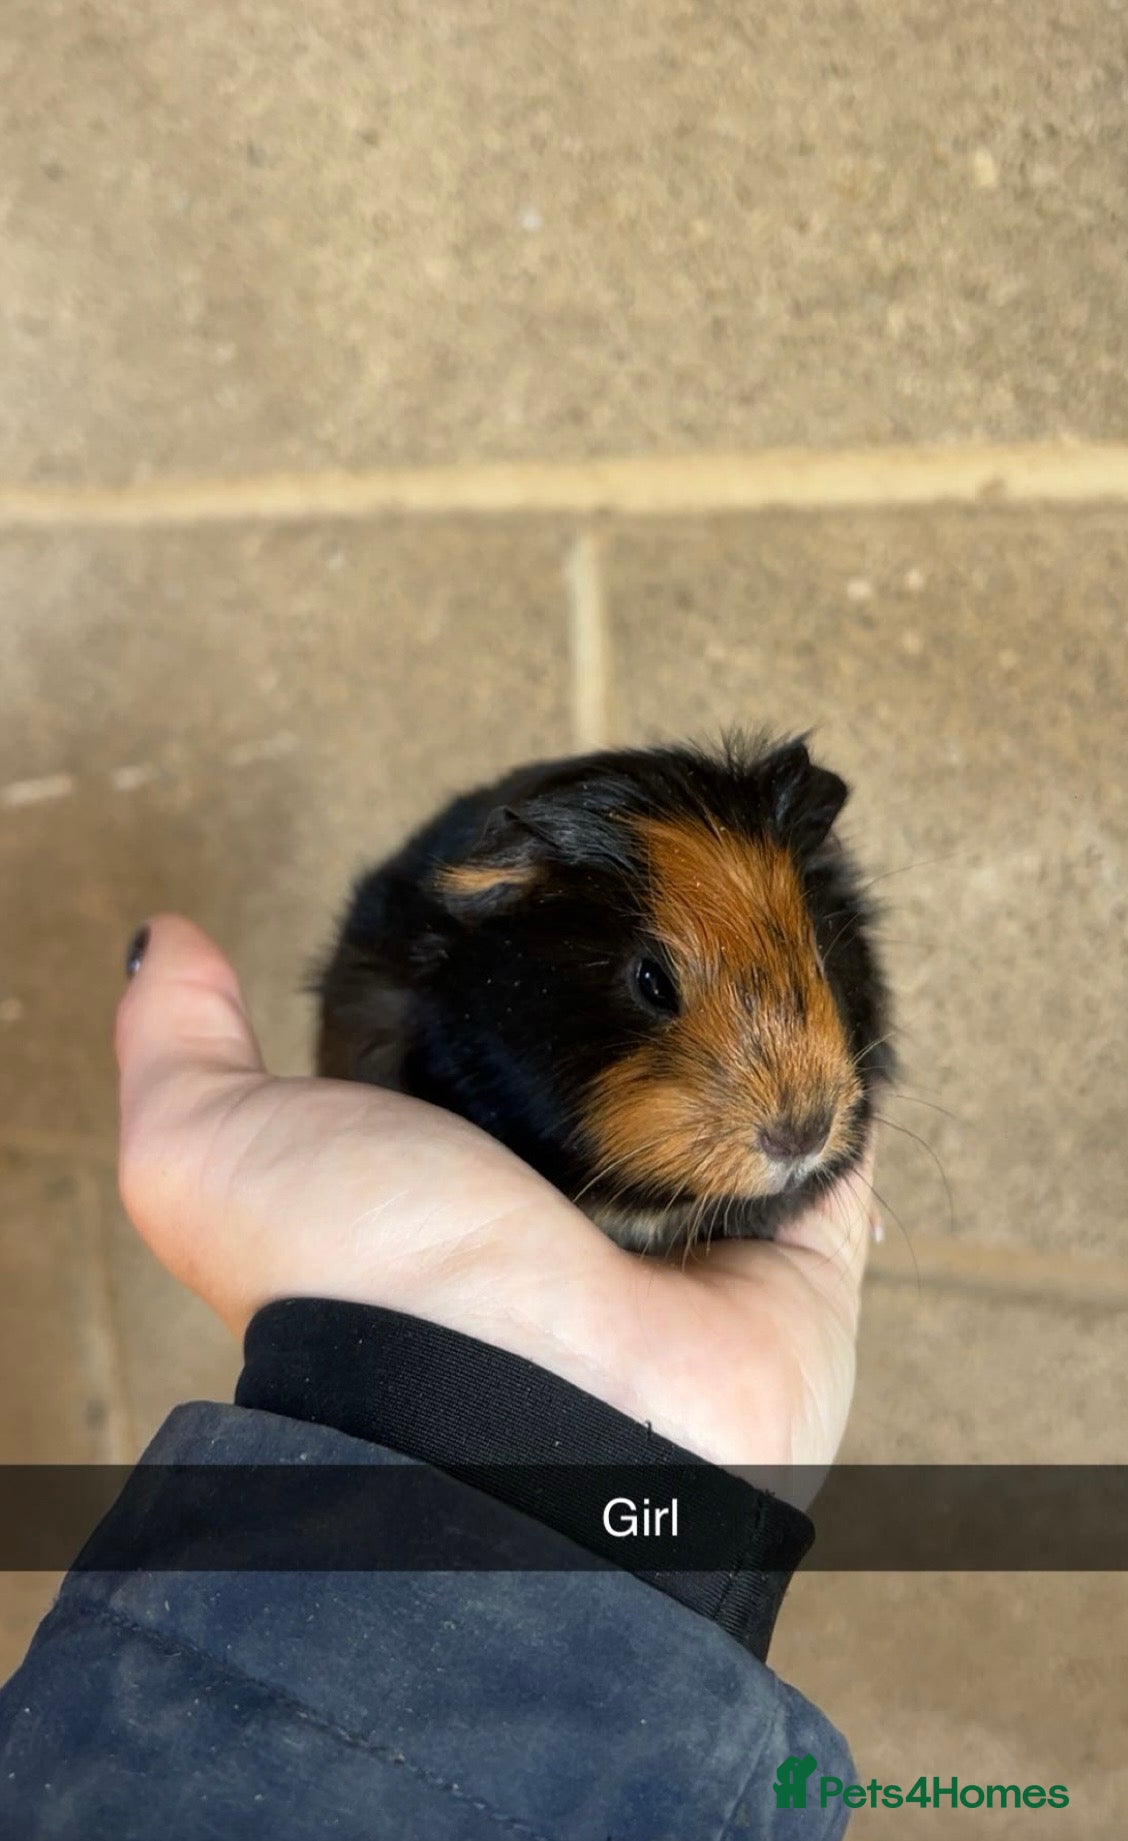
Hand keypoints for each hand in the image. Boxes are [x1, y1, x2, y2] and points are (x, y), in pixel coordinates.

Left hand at [116, 915, 875, 1471]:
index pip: (475, 1056)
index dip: (490, 969)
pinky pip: (836, 1151)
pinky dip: (840, 1083)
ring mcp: (684, 1240)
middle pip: (610, 1080)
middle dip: (635, 994)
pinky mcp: (795, 1259)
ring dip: (746, 1025)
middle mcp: (562, 1216)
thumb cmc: (366, 1284)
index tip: (518, 881)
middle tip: (657, 883)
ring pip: (729, 1106)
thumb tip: (169, 939)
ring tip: (760, 911)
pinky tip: (834, 991)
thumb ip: (183, 1045)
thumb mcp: (214, 1146)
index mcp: (443, 1186)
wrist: (530, 1419)